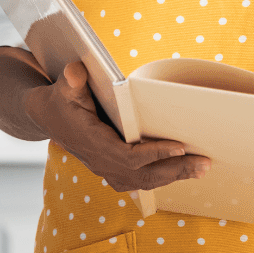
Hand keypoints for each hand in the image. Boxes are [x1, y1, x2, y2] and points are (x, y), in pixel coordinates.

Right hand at [23, 61, 209, 191]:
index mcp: (93, 142)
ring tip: (203, 168)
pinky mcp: (112, 171)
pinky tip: (185, 173)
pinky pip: (141, 181)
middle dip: (175, 169)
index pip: (127, 155)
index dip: (154, 153)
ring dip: (175, 176)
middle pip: (143, 174)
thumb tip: (76, 71)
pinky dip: (163, 178)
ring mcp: (107, 170)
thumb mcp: (64, 87)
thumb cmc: (61, 99)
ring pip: (144, 181)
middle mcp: (101, 162)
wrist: (48, 117)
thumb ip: (71, 80)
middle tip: (205, 164)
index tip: (180, 147)